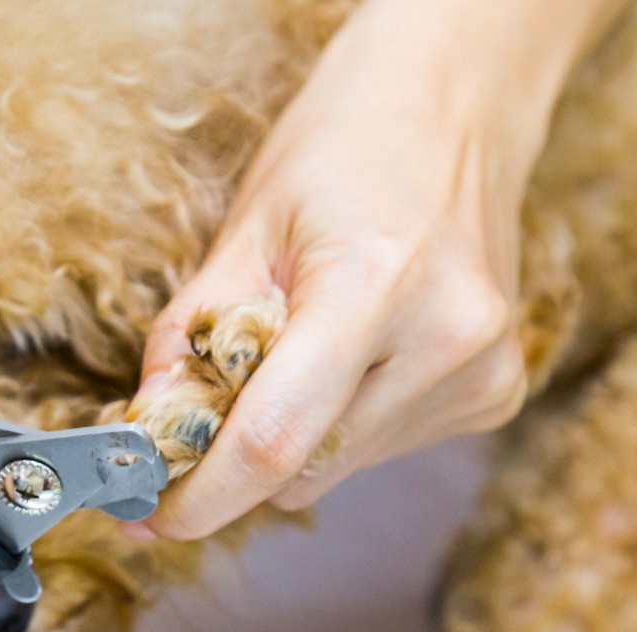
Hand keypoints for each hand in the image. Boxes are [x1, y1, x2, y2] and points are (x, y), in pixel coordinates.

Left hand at [132, 0, 627, 538]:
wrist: (452, 110)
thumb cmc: (340, 152)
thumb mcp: (241, 232)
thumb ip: (185, 343)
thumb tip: (140, 440)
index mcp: (375, 286)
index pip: (274, 441)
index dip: (202, 498)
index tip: (149, 515)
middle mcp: (445, 339)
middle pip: (303, 466)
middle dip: (232, 462)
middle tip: (197, 420)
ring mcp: (483, 372)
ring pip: (337, 468)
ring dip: (290, 440)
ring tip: (295, 354)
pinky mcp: (497, 393)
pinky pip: (379, 450)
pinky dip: (338, 424)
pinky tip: (349, 359)